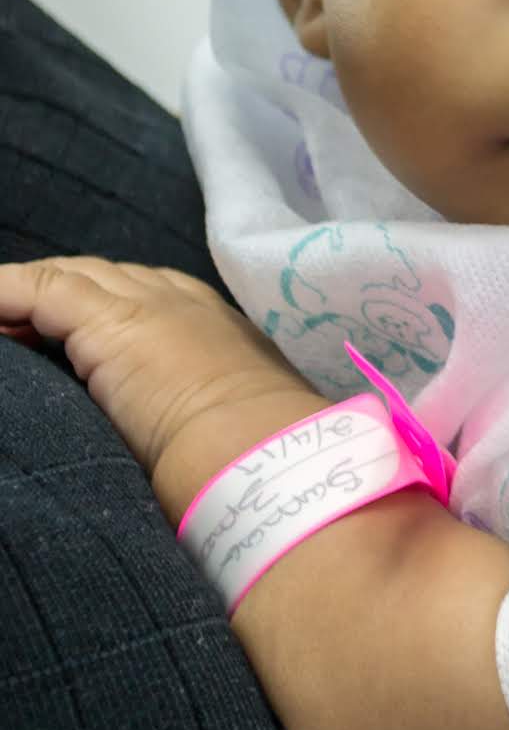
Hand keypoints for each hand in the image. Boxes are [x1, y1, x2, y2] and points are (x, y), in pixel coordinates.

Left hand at [0, 258, 322, 514]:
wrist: (262, 450)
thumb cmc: (253, 453)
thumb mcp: (229, 418)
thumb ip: (202, 407)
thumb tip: (175, 438)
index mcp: (213, 322)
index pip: (143, 295)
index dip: (96, 311)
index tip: (59, 343)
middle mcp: (180, 299)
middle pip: (101, 277)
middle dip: (57, 297)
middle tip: (17, 330)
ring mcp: (146, 301)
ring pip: (68, 278)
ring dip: (24, 297)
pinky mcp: (111, 317)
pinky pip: (39, 288)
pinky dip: (4, 292)